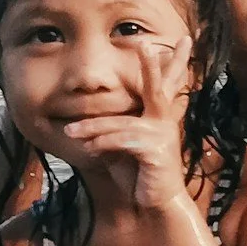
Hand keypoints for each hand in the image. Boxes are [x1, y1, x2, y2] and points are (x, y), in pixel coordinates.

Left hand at [59, 40, 194, 212]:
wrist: (157, 203)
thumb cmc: (140, 174)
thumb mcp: (123, 147)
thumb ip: (112, 131)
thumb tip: (86, 125)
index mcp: (159, 117)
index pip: (164, 85)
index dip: (170, 63)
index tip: (175, 42)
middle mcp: (164, 122)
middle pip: (157, 88)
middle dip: (151, 66)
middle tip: (147, 44)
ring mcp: (161, 135)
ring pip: (120, 123)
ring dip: (92, 128)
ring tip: (70, 132)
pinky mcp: (155, 151)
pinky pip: (121, 141)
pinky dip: (101, 145)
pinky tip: (88, 150)